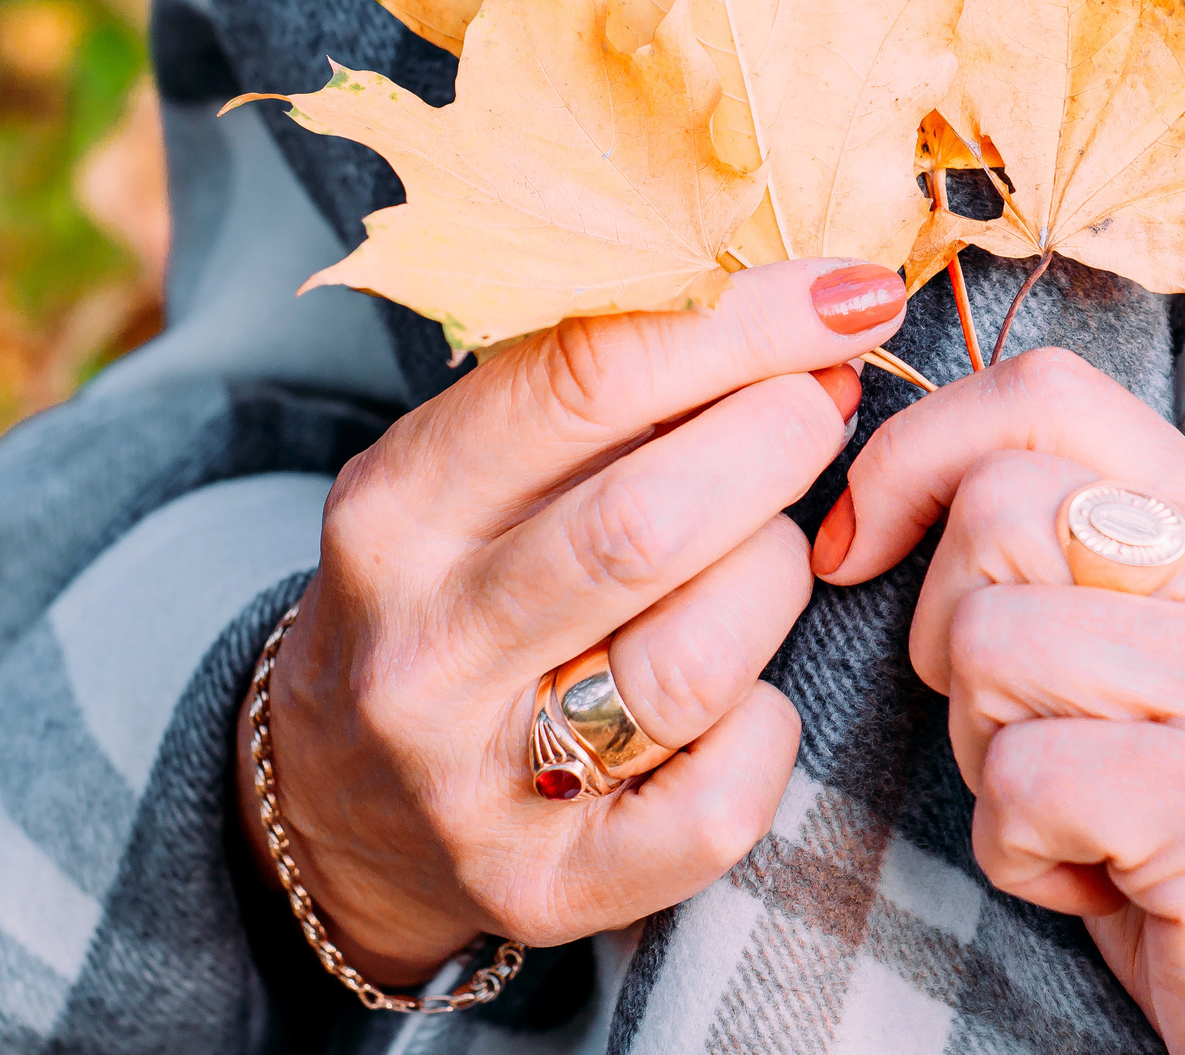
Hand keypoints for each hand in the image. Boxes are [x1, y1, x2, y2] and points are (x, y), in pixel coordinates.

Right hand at [236, 259, 905, 984]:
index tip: (849, 294)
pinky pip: (717, 806)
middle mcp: (423, 649)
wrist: (335, 803)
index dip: (745, 322)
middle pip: (650, 522)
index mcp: (396, 509)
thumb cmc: (449, 587)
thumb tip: (806, 315)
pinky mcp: (545, 890)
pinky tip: (749, 694)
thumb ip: (604, 388)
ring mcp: (478, 783)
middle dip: (778, 442)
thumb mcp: (472, 467)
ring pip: (698, 662)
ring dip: (774, 579)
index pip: (587, 379)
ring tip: (768, 548)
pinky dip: (766, 734)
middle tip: (822, 406)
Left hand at [820, 347, 1184, 1054]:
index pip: (1048, 391)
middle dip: (950, 643)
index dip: (915, 450)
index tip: (860, 547)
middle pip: (996, 510)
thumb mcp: (1158, 674)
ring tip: (1082, 822)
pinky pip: (1021, 779)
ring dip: (989, 761)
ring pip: (991, 643)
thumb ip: (1072, 565)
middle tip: (1026, 744)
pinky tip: (1105, 883)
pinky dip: (1021, 855)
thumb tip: (890, 489)